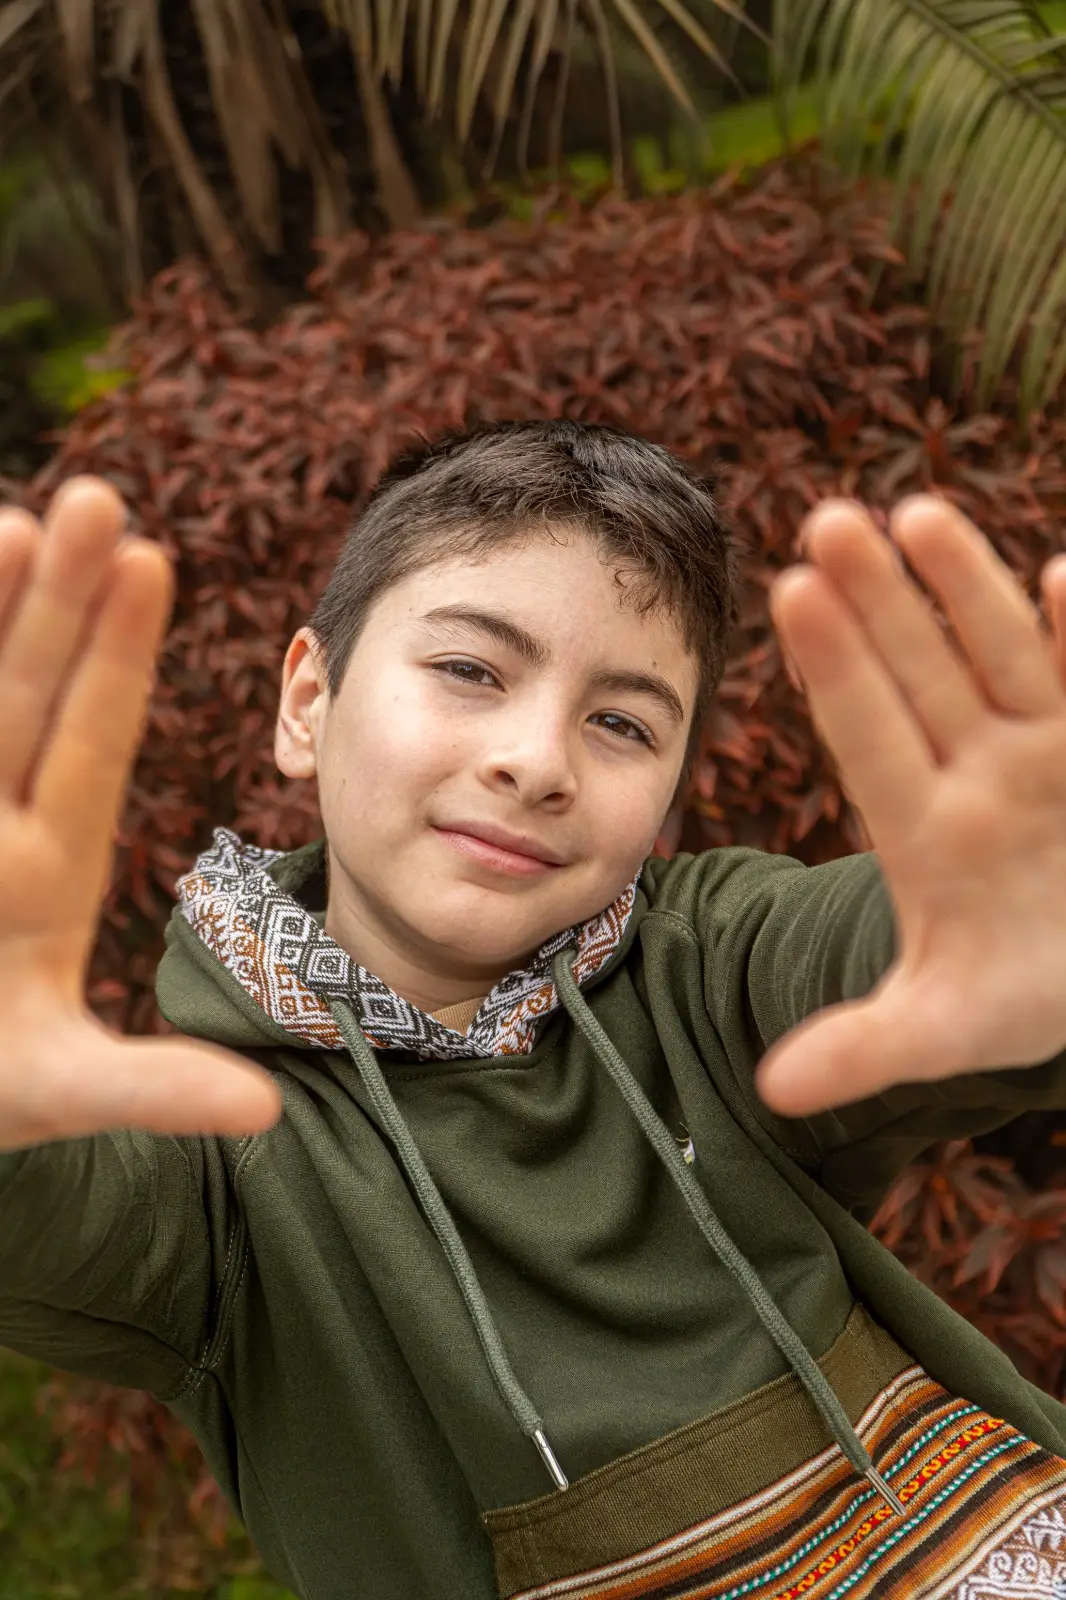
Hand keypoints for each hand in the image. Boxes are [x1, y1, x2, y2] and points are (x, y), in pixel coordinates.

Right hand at [0, 478, 281, 1151]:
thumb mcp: (60, 1092)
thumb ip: (151, 1090)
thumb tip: (265, 1111)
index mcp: (52, 867)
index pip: (93, 739)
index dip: (118, 656)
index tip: (155, 561)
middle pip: (25, 692)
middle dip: (57, 600)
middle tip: (99, 497)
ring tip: (11, 519)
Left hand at [758, 495, 1065, 1116]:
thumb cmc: (1024, 992)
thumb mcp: (950, 1026)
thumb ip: (868, 1046)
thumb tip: (773, 1093)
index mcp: (921, 826)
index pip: (868, 735)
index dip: (835, 670)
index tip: (789, 595)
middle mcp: (977, 769)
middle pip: (921, 672)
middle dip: (880, 601)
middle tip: (825, 520)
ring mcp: (1048, 747)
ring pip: (1002, 654)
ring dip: (968, 588)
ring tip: (920, 514)